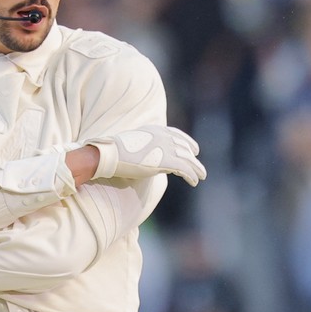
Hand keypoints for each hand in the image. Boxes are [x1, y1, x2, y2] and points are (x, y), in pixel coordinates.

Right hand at [85, 124, 206, 186]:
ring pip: (188, 159)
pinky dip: (191, 175)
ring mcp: (165, 147)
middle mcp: (163, 136)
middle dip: (193, 157)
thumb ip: (146, 147)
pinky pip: (184, 169)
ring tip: (201, 176)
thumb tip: (151, 158)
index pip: (176, 134)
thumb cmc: (115, 152)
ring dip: (196, 168)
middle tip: (199, 167)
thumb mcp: (133, 144)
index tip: (194, 149)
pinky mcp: (166, 161)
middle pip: (184, 147)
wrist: (110, 154)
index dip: (187, 142)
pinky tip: (193, 182)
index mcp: (155, 129)